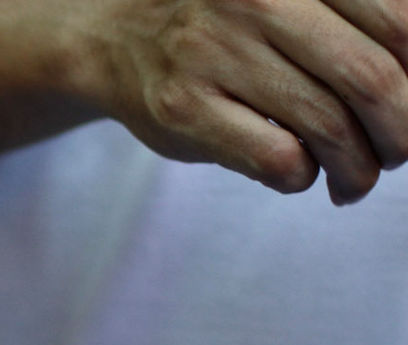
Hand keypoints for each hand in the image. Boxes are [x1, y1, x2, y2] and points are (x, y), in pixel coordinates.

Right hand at [86, 0, 407, 200]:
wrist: (115, 35)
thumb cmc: (225, 22)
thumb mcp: (293, 0)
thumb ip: (356, 21)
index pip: (399, 24)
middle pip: (371, 80)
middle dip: (400, 132)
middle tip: (398, 152)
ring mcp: (216, 53)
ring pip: (329, 129)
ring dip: (358, 168)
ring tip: (355, 178)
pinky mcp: (185, 108)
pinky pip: (277, 159)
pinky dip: (303, 176)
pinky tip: (298, 171)